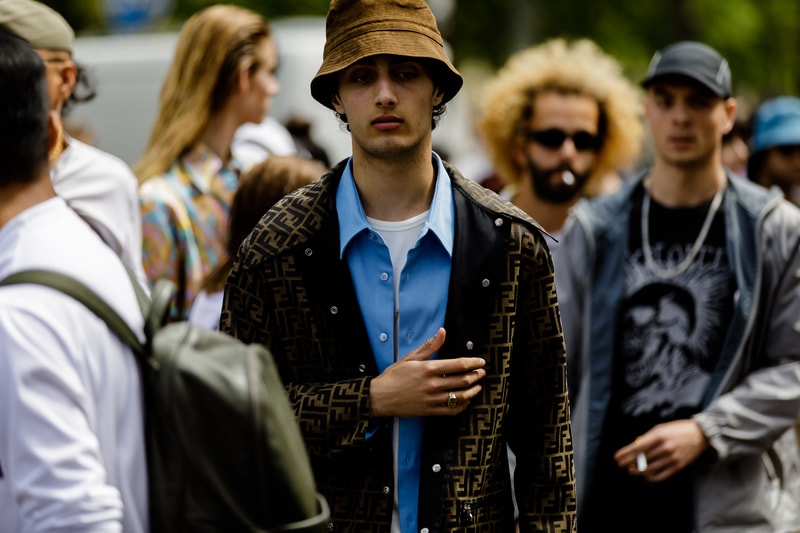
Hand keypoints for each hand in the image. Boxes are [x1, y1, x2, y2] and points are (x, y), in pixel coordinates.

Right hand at [369, 328, 485, 417]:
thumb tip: (442, 331)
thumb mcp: (410, 357)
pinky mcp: (430, 411)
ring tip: (478, 386)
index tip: (481, 361)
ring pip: (460, 396)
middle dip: (476, 376)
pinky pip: (451, 410)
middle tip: (482, 372)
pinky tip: (466, 401)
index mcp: (429, 368)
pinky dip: (462, 406)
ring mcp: (432, 399)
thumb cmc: (393, 376)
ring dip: (473, 391)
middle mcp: (432, 384)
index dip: (473, 363)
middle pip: (462, 380)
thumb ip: (429, 345)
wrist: (380, 397)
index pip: (458, 365)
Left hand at [613, 419, 708, 481]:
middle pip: (642, 459)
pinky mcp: (678, 466)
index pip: (637, 447)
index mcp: (659, 436)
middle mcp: (665, 448)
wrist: (700, 434)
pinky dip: (651, 477)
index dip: (625, 454)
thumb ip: (647, 438)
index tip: (617, 457)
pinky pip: (661, 475)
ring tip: (631, 470)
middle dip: (629, 462)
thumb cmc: (677, 429)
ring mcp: (672, 458)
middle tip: (621, 464)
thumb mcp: (660, 428)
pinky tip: (645, 475)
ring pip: (650, 469)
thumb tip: (635, 448)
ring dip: (638, 471)